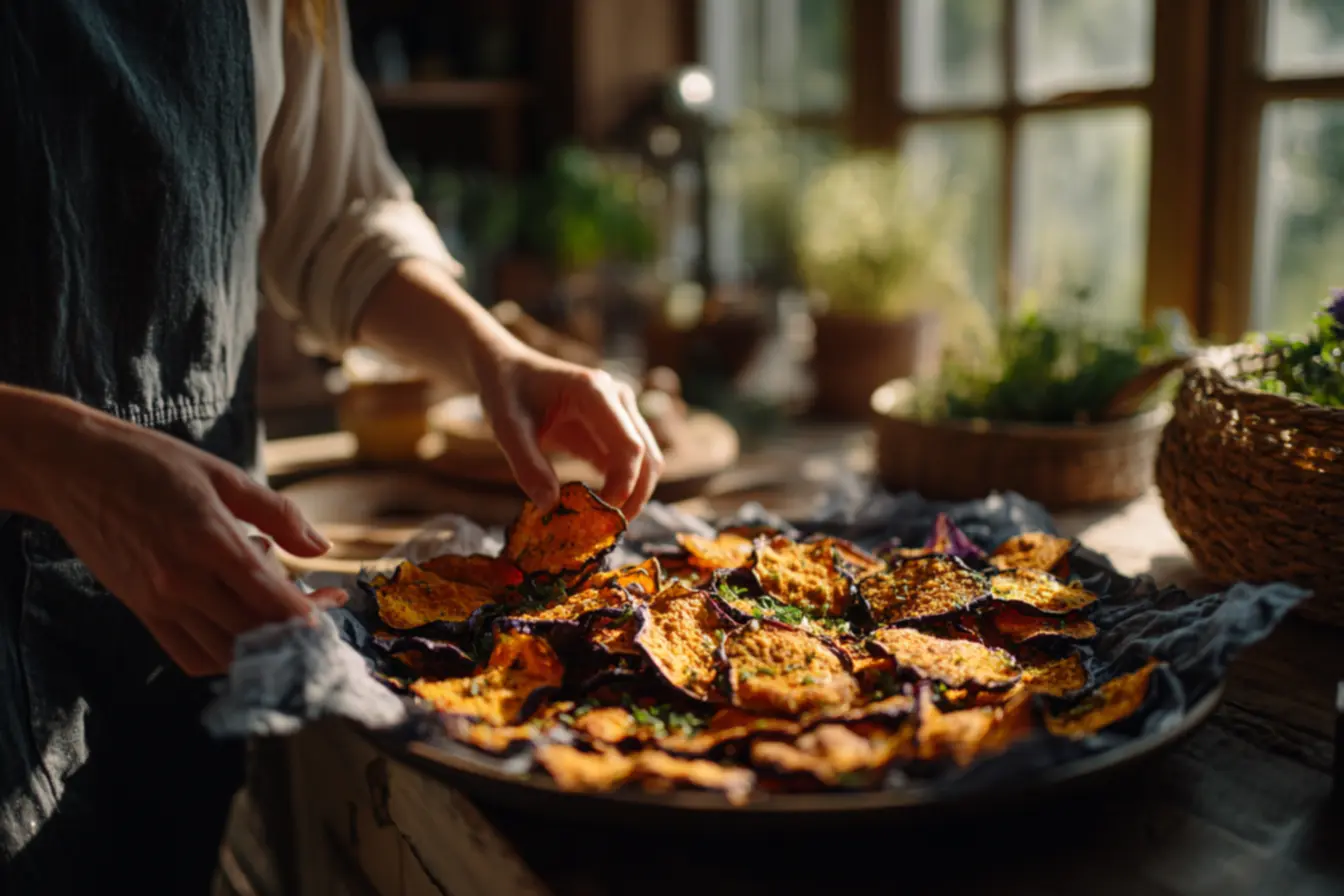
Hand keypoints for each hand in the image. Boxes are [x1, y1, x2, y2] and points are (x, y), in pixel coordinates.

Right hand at [14, 395, 343, 675]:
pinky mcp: (141, 611)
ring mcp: (158, 601)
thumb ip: (279, 513)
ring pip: (226, 652)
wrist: (73, 468)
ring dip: (263, 643)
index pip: (271, 599)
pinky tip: (242, 622)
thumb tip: (322, 549)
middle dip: (298, 628)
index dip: (310, 615)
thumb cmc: (154, 463)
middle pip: (255, 632)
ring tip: (282, 606)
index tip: (335, 609)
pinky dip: (226, 653)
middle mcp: (183, 580)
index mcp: (209, 540)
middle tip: (323, 602)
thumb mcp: (224, 475)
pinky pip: (190, 654)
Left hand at [476, 347, 664, 518]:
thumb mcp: (506, 427)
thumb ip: (527, 465)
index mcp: (595, 392)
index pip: (628, 446)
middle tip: (608, 530)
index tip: (600, 515)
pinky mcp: (614, 428)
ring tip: (603, 523)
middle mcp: (618, 398)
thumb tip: (551, 507)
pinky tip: (597, 509)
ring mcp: (620, 412)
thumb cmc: (506, 391)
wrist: (508, 369)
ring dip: (633, 494)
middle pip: (648, 456)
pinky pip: (629, 463)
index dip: (623, 485)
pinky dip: (621, 488)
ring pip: (647, 461)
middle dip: (635, 496)